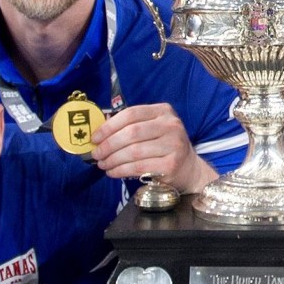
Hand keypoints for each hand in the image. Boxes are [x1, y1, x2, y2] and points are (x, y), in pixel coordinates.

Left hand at [91, 103, 218, 193]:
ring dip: (113, 160)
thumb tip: (98, 134)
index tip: (95, 138)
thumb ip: (130, 126)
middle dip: (109, 145)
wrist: (188, 168)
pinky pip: (139, 167)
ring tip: (103, 164)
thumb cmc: (163, 146)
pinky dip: (121, 170)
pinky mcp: (171, 164)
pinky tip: (113, 172)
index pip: (131, 114)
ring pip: (134, 152)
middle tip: (96, 154)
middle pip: (131, 133)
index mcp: (163, 111)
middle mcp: (171, 125)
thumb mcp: (151, 128)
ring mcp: (174, 145)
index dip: (109, 126)